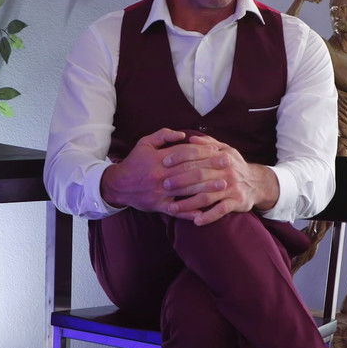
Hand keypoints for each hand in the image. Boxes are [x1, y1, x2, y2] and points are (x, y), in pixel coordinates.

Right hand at [100, 128, 227, 221]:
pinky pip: (177, 210)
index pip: (185, 153)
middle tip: (228, 164)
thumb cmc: (135, 162)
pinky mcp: (159, 206)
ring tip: (224, 185)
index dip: (202, 150)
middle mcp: (161, 176)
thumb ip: (163, 135)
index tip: (217, 149)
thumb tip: (183, 135)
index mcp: (159, 159)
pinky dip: (191, 212)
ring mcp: (161, 192)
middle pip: (190, 171)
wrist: (118, 185)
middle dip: (211, 167)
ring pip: (187, 190)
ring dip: (207, 188)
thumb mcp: (145, 143)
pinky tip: (206, 211)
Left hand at [162, 134, 278, 225]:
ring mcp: (232, 187)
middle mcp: (227, 171)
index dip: (180, 157)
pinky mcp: (237, 202)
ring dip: (188, 202)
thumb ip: (208, 144)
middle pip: (200, 175)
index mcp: (222, 156)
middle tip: (165, 185)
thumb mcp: (225, 150)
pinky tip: (196, 221)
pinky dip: (208, 216)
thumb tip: (190, 137)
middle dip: (180, 180)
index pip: (197, 155)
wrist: (257, 183)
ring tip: (172, 208)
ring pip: (207, 195)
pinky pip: (221, 210)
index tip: (164, 162)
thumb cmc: (234, 165)